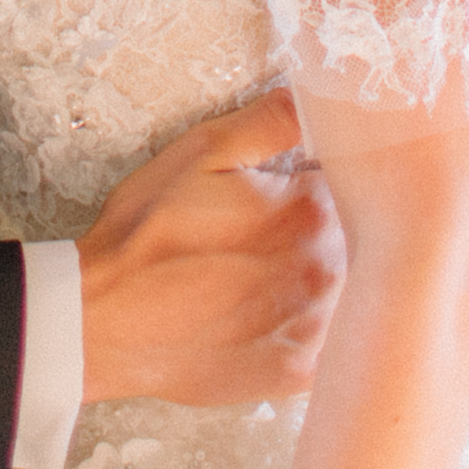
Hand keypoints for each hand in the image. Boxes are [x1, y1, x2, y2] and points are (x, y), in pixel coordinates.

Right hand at [74, 91, 344, 407]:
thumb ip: (270, 121)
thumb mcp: (200, 151)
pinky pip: (337, 353)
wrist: (100, 317)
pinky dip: (330, 338)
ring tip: (286, 280)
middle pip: (368, 242)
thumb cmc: (145, 232)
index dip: (349, 182)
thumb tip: (322, 97)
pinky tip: (292, 324)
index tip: (324, 184)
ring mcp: (313, 324)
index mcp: (309, 207)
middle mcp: (323, 266)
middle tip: (296, 236)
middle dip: (351, 232)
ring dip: (343, 285)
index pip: (362, 186)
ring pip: (357, 296)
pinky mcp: (295, 371)